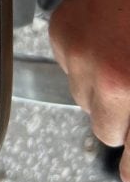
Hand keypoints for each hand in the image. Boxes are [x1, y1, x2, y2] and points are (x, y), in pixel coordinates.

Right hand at [49, 0, 129, 181]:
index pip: (128, 148)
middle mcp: (102, 78)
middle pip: (105, 129)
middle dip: (120, 118)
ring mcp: (76, 56)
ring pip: (84, 97)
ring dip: (100, 87)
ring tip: (121, 53)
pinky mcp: (59, 35)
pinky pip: (69, 66)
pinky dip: (84, 58)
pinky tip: (104, 34)